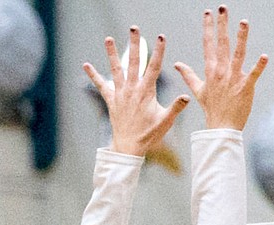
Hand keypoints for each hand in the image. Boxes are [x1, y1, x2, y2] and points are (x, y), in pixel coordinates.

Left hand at [83, 28, 190, 156]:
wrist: (129, 146)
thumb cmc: (149, 134)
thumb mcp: (166, 121)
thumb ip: (176, 107)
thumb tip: (187, 97)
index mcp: (146, 92)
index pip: (154, 67)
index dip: (159, 51)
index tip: (161, 38)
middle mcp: (132, 89)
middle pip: (133, 61)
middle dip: (134, 44)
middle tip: (134, 28)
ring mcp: (120, 93)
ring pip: (116, 69)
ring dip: (111, 53)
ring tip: (108, 39)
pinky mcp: (112, 100)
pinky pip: (101, 85)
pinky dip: (93, 75)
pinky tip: (86, 65)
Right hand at [174, 6, 267, 130]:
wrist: (221, 127)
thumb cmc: (212, 108)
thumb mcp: (198, 90)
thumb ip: (188, 75)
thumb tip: (177, 64)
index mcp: (210, 70)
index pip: (208, 44)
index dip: (208, 27)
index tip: (208, 13)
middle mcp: (221, 71)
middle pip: (222, 44)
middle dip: (222, 25)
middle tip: (223, 8)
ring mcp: (233, 79)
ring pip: (238, 54)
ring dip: (241, 38)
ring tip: (244, 21)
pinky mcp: (246, 87)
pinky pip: (253, 74)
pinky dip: (259, 66)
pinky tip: (264, 56)